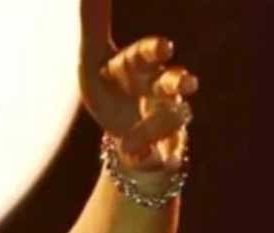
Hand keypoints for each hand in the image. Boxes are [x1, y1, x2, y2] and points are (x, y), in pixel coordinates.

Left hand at [79, 0, 196, 171]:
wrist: (129, 144)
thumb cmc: (113, 94)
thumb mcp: (93, 65)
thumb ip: (93, 28)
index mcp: (138, 70)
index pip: (145, 55)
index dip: (152, 50)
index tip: (163, 47)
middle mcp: (160, 91)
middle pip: (174, 81)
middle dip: (180, 80)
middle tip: (186, 82)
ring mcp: (167, 120)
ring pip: (175, 118)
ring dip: (154, 127)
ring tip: (129, 139)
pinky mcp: (165, 151)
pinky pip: (161, 156)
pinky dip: (146, 157)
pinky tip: (132, 157)